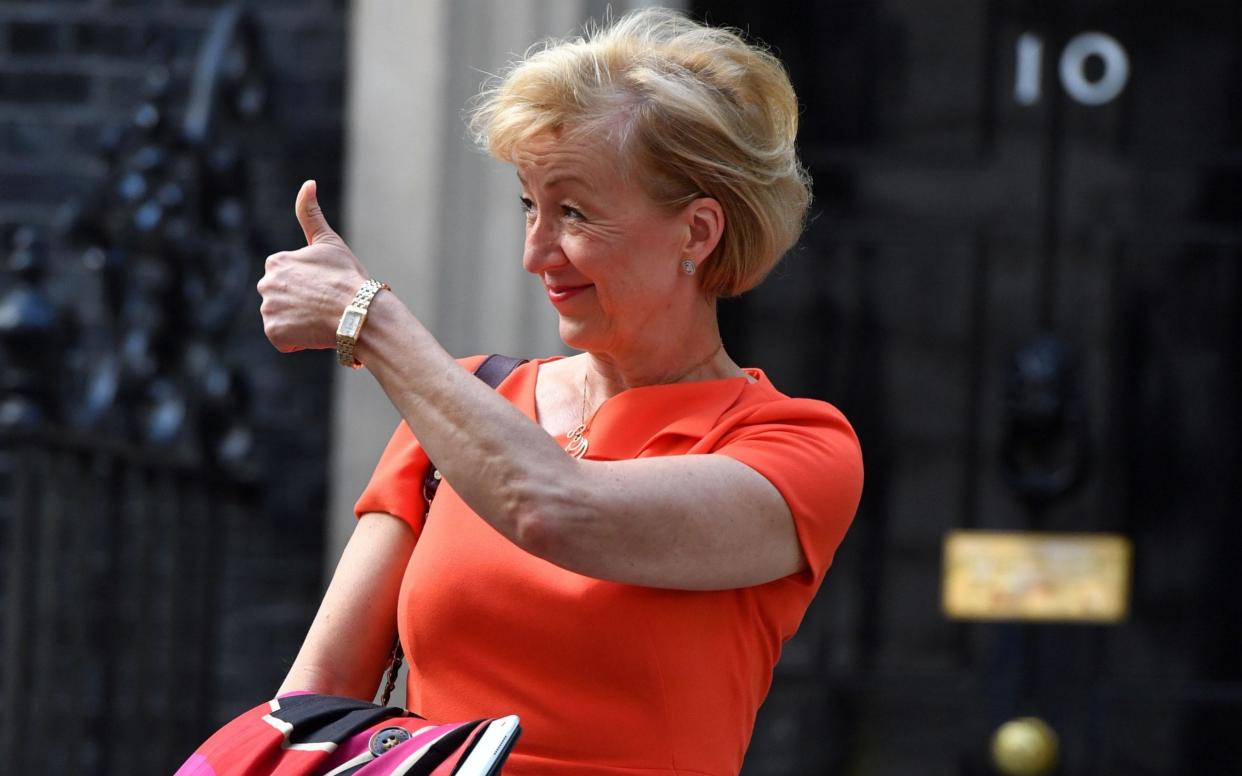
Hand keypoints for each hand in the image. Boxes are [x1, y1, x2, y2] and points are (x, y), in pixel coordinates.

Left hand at [257, 180, 367, 351]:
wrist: (359, 312)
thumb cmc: (348, 277)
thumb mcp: (329, 242)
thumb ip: (310, 213)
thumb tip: (308, 183)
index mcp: (276, 262)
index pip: (287, 279)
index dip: (309, 286)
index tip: (326, 287)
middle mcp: (265, 284)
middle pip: (282, 299)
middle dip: (301, 304)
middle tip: (326, 305)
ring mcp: (268, 309)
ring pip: (283, 319)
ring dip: (300, 322)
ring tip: (322, 319)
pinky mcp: (274, 333)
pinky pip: (284, 339)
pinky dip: (298, 339)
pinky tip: (315, 331)